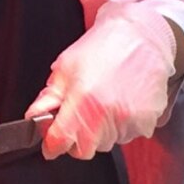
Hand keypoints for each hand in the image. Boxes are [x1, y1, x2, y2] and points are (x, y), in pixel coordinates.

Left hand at [29, 6, 177, 160]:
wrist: (141, 34)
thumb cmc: (104, 46)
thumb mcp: (66, 66)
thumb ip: (49, 97)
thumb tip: (34, 116)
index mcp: (84, 100)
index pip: (61, 142)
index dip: (52, 145)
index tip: (51, 144)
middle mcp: (108, 114)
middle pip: (85, 150)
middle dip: (77, 140)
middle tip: (80, 117)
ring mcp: (131, 119)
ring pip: (108, 144)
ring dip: (101, 132)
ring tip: (105, 102)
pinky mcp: (148, 120)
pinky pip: (129, 135)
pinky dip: (123, 125)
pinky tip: (122, 102)